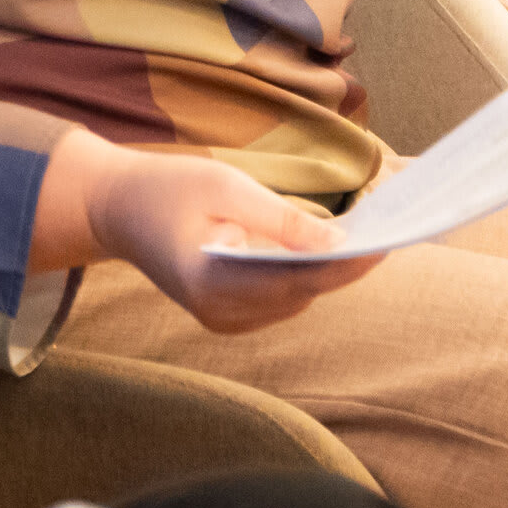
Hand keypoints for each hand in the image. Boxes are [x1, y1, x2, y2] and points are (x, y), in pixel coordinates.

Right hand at [85, 142, 382, 332]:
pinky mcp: (227, 317)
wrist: (115, 208)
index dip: (346, 263)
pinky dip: (304, 276)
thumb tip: (343, 244)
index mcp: (209, 281)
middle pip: (302, 293)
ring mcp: (221, 321)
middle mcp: (217, 313)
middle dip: (345, 265)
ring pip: (297, 299)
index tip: (387, 243)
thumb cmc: (166, 187)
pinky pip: (282, 300)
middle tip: (391, 232)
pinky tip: (323, 250)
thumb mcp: (224, 186)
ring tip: (367, 238)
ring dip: (327, 271)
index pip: (295, 279)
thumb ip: (283, 219)